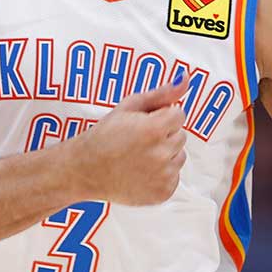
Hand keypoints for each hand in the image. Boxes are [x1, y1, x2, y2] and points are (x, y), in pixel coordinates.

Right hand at [59, 74, 190, 205]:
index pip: (179, 115)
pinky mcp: (162, 193)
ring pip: (179, 157)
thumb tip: (186, 78)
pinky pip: (174, 177)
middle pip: (180, 136)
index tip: (145, 123)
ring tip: (139, 156)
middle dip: (164, 135)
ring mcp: (162, 176)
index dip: (162, 116)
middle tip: (139, 140)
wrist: (85, 170)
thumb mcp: (129, 107)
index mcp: (154, 129)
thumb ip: (161, 94)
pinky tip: (141, 172)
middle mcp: (161, 154)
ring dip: (165, 155)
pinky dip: (162, 175)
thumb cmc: (105, 135)